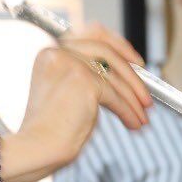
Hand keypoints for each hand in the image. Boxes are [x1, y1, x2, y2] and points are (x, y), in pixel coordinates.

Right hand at [2, 23, 152, 181]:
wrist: (35, 148)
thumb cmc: (48, 129)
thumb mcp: (66, 93)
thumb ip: (86, 76)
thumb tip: (122, 76)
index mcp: (51, 52)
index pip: (93, 34)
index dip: (119, 46)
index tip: (135, 61)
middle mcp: (59, 52)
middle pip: (108, 51)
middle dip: (133, 74)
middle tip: (146, 94)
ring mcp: (71, 64)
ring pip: (115, 77)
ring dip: (134, 99)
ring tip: (142, 115)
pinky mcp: (84, 82)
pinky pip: (116, 96)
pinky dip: (129, 111)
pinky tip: (133, 123)